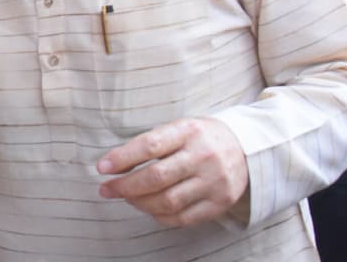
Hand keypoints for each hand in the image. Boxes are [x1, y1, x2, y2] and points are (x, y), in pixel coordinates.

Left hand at [97, 117, 247, 227]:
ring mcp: (214, 182)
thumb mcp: (178, 128)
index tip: (101, 167)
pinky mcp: (220, 203)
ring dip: (139, 202)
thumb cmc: (200, 137)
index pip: (149, 145)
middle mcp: (203, 156)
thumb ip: (150, 143)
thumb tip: (114, 164)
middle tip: (106, 189)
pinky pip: (183, 218)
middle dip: (124, 186)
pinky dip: (159, 216)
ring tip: (127, 197)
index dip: (122, 158)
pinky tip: (148, 208)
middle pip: (156, 177)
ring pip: (167, 201)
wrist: (245, 147)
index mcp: (188, 131)